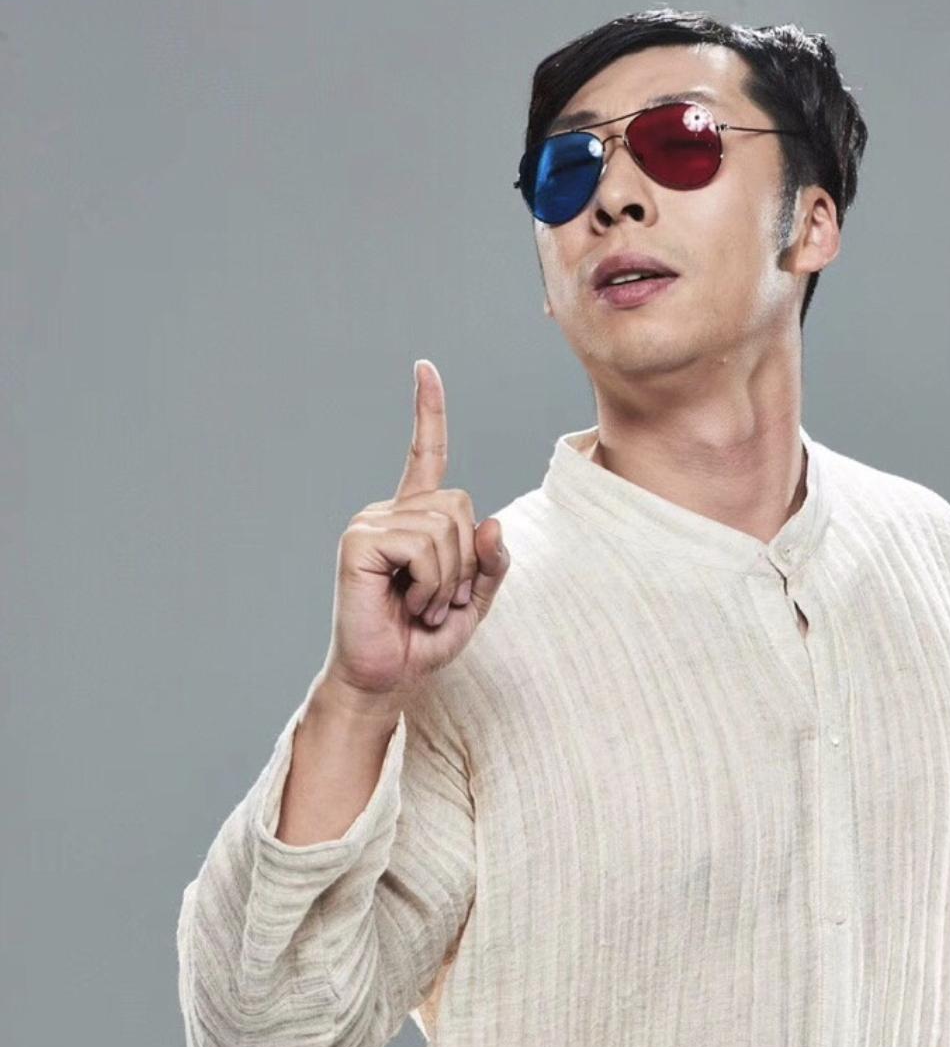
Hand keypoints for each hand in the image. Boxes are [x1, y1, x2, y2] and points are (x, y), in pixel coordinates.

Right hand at [323, 359, 511, 698]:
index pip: (426, 456)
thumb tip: (493, 524)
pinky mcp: (359, 541)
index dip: (428, 413)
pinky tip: (406, 604)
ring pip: (446, 528)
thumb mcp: (475, 603)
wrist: (385, 678)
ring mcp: (370, 524)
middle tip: (439, 600)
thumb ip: (492, 564)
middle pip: (461, 506)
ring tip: (421, 606)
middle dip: (467, 562)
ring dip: (449, 580)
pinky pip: (422, 546)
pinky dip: (429, 584)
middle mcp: (389, 513)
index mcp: (414, 520)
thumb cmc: (423, 642)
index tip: (424, 368)